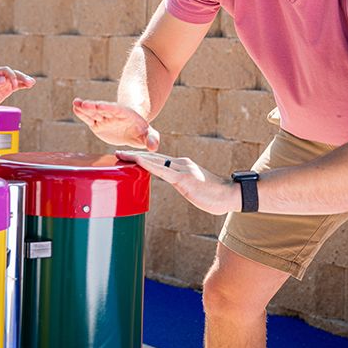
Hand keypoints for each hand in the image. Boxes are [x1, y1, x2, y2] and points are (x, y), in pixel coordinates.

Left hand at [0, 66, 34, 113]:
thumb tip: (3, 79)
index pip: (6, 71)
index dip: (11, 76)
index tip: (14, 84)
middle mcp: (0, 77)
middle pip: (13, 74)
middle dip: (21, 77)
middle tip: (29, 82)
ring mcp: (4, 83)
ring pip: (17, 80)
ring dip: (24, 80)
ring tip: (32, 82)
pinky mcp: (6, 90)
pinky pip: (17, 86)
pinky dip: (23, 85)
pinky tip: (29, 85)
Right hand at [72, 98, 159, 150]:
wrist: (133, 126)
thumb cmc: (141, 130)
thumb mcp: (149, 134)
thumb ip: (152, 139)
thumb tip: (153, 147)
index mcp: (125, 115)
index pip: (116, 110)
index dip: (109, 108)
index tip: (100, 105)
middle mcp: (113, 115)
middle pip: (102, 110)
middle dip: (93, 107)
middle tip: (84, 104)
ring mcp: (104, 118)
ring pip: (93, 112)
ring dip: (84, 108)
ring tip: (75, 103)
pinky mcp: (97, 124)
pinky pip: (89, 118)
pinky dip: (82, 114)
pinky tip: (75, 108)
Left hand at [115, 150, 240, 214]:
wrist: (230, 195)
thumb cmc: (214, 194)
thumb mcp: (193, 186)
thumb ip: (182, 182)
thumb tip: (176, 184)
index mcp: (181, 165)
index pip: (158, 160)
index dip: (142, 157)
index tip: (128, 156)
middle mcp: (180, 163)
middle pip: (152, 157)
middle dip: (134, 154)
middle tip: (117, 152)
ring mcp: (181, 169)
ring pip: (154, 161)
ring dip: (136, 157)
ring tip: (121, 154)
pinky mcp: (183, 178)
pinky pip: (162, 170)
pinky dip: (148, 165)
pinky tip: (137, 162)